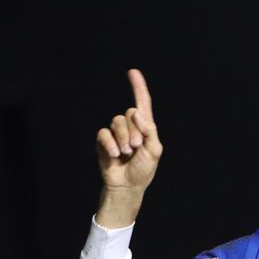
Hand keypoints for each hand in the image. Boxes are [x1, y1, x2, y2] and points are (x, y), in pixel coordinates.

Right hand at [96, 69, 162, 193]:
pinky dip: (110, 144)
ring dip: (123, 139)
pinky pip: (104, 133)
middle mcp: (130, 126)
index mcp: (145, 127)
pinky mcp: (104, 141)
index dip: (139, 87)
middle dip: (134, 131)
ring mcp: (116, 133)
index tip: (133, 72)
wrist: (127, 186)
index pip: (142, 103)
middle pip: (130, 113)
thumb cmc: (143, 170)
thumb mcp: (154, 152)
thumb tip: (138, 114)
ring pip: (116, 122)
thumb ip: (150, 131)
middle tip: (136, 148)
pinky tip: (115, 155)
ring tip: (126, 153)